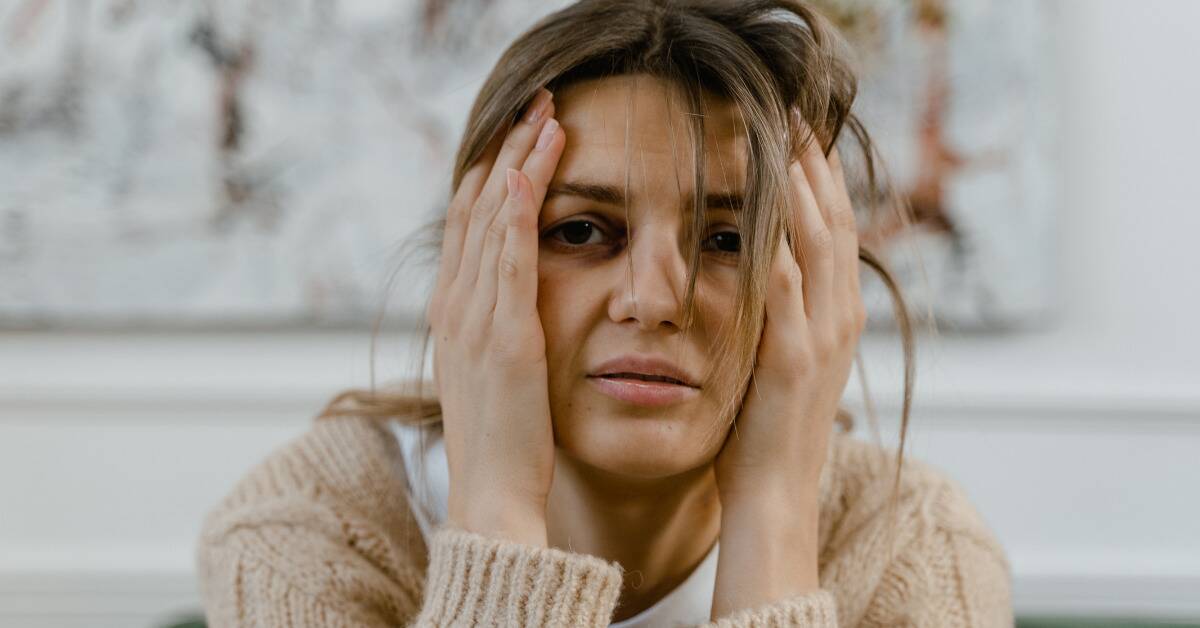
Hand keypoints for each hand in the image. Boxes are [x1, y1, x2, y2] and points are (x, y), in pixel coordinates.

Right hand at [425, 88, 564, 546]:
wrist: (491, 497)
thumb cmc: (502, 444)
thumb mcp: (493, 376)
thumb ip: (497, 332)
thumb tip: (514, 306)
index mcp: (454, 313)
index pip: (470, 224)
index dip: (494, 172)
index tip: (521, 133)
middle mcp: (455, 306)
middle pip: (477, 206)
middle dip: (508, 149)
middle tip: (537, 103)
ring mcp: (474, 318)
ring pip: (493, 220)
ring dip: (520, 162)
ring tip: (548, 115)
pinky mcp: (504, 336)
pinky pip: (507, 259)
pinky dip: (518, 212)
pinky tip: (531, 171)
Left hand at [710, 119, 864, 616]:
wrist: (772, 498)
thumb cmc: (764, 434)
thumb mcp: (780, 363)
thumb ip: (780, 317)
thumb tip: (763, 276)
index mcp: (835, 317)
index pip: (835, 231)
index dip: (822, 180)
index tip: (802, 135)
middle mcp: (839, 318)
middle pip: (835, 222)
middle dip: (816, 166)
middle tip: (796, 115)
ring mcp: (821, 337)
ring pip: (818, 243)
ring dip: (800, 186)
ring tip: (783, 137)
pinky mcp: (792, 358)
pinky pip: (785, 286)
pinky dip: (775, 241)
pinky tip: (759, 205)